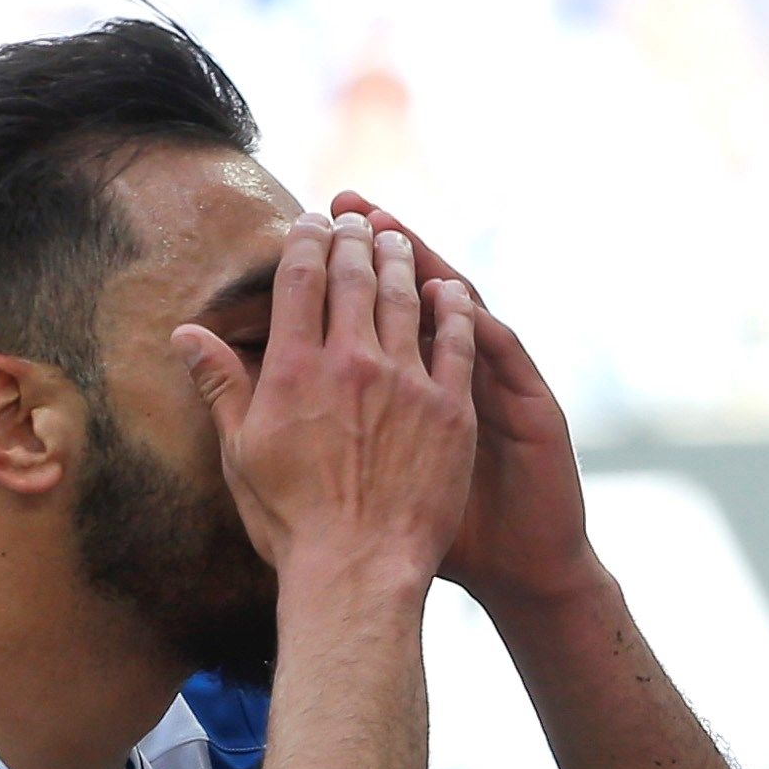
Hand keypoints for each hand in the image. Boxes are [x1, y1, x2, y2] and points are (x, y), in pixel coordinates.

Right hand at [178, 211, 475, 593]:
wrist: (360, 570)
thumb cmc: (293, 522)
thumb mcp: (241, 453)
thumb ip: (221, 385)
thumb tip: (186, 335)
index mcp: (297, 368)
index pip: (301, 279)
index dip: (307, 241)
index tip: (311, 223)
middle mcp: (353, 362)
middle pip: (355, 277)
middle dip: (355, 240)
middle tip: (357, 222)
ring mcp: (407, 383)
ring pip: (406, 299)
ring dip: (400, 262)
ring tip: (397, 242)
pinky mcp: (451, 410)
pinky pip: (458, 342)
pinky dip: (454, 309)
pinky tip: (451, 290)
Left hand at [330, 194, 591, 608]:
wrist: (520, 566)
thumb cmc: (440, 532)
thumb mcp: (383, 477)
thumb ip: (324, 424)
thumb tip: (240, 374)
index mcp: (412, 385)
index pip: (371, 311)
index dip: (340, 270)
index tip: (306, 228)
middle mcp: (451, 376)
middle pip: (411, 294)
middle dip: (380, 247)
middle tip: (347, 202)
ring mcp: (493, 386)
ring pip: (460, 312)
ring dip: (429, 269)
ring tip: (395, 232)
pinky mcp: (528, 408)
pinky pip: (500, 359)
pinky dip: (477, 327)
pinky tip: (456, 298)